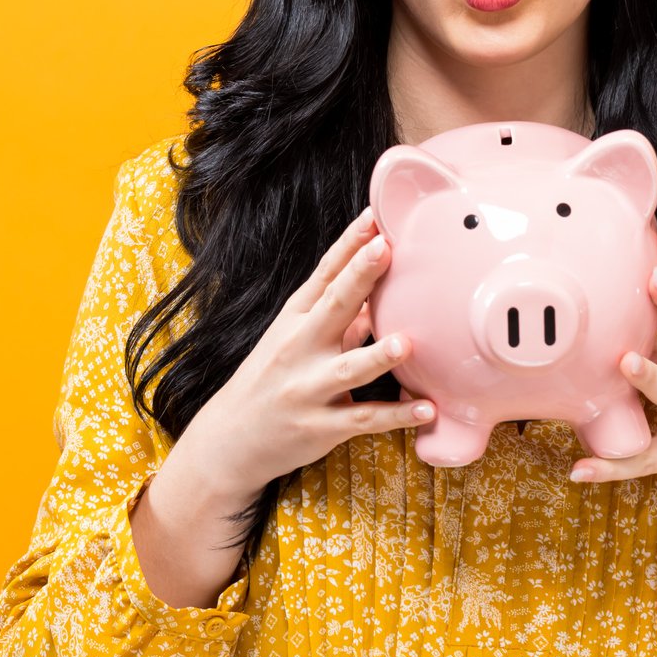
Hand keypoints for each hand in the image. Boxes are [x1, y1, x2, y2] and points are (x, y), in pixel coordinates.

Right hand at [170, 204, 435, 507]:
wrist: (229, 440)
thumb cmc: (269, 382)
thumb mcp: (295, 340)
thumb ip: (340, 317)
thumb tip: (378, 290)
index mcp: (295, 319)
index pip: (324, 274)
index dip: (349, 245)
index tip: (373, 216)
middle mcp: (299, 349)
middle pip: (333, 307)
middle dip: (360, 277)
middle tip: (385, 248)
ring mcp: (308, 389)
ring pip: (348, 370)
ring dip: (378, 356)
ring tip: (406, 343)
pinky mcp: (320, 427)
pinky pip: (363, 420)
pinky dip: (396, 416)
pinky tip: (426, 409)